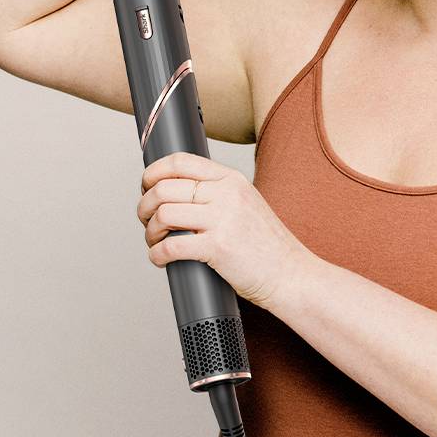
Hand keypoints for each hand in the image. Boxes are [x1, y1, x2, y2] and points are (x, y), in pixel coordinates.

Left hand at [138, 151, 313, 308]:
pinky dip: (157, 254)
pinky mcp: (218, 247)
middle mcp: (227, 194)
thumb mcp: (247, 205)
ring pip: (163, 214)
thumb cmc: (267, 247)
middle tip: (146, 221)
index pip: (180, 161)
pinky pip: (171, 246)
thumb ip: (218, 194)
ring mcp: (223, 219)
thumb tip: (176, 195)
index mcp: (232, 180)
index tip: (146, 188)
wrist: (292, 275)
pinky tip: (161, 259)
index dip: (153, 173)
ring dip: (150, 232)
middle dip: (144, 206)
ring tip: (155, 242)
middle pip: (164, 188)